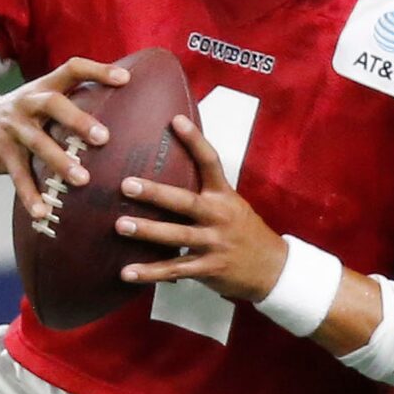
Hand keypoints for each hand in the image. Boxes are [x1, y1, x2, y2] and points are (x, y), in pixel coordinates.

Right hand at [0, 58, 129, 220]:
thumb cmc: (26, 115)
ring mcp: (13, 127)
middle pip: (53, 103)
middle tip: (103, 138)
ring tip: (82, 181)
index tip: (126, 80)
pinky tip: (42, 212)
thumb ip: (74, 101)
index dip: (98, 71)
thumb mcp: (44, 99)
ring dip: (60, 161)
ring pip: (38, 142)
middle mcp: (28, 102)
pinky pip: (18, 175)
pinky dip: (30, 195)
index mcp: (44, 85)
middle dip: (78, 120)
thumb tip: (124, 108)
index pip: (72, 69)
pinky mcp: (3, 152)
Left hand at [115, 113, 285, 303]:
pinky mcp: (209, 268)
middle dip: (155, 193)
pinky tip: (126, 272)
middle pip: (185, 201)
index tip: (175, 120)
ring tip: (120, 225)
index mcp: (223, 195)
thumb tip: (170, 167)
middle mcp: (219, 216)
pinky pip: (175, 270)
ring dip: (148, 231)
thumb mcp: (231, 205)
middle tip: (126, 184)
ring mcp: (214, 243)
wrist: (272, 268)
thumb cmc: (244, 232)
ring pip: (177, 236)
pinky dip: (150, 273)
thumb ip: (204, 190)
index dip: (194, 140)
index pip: (210, 162)